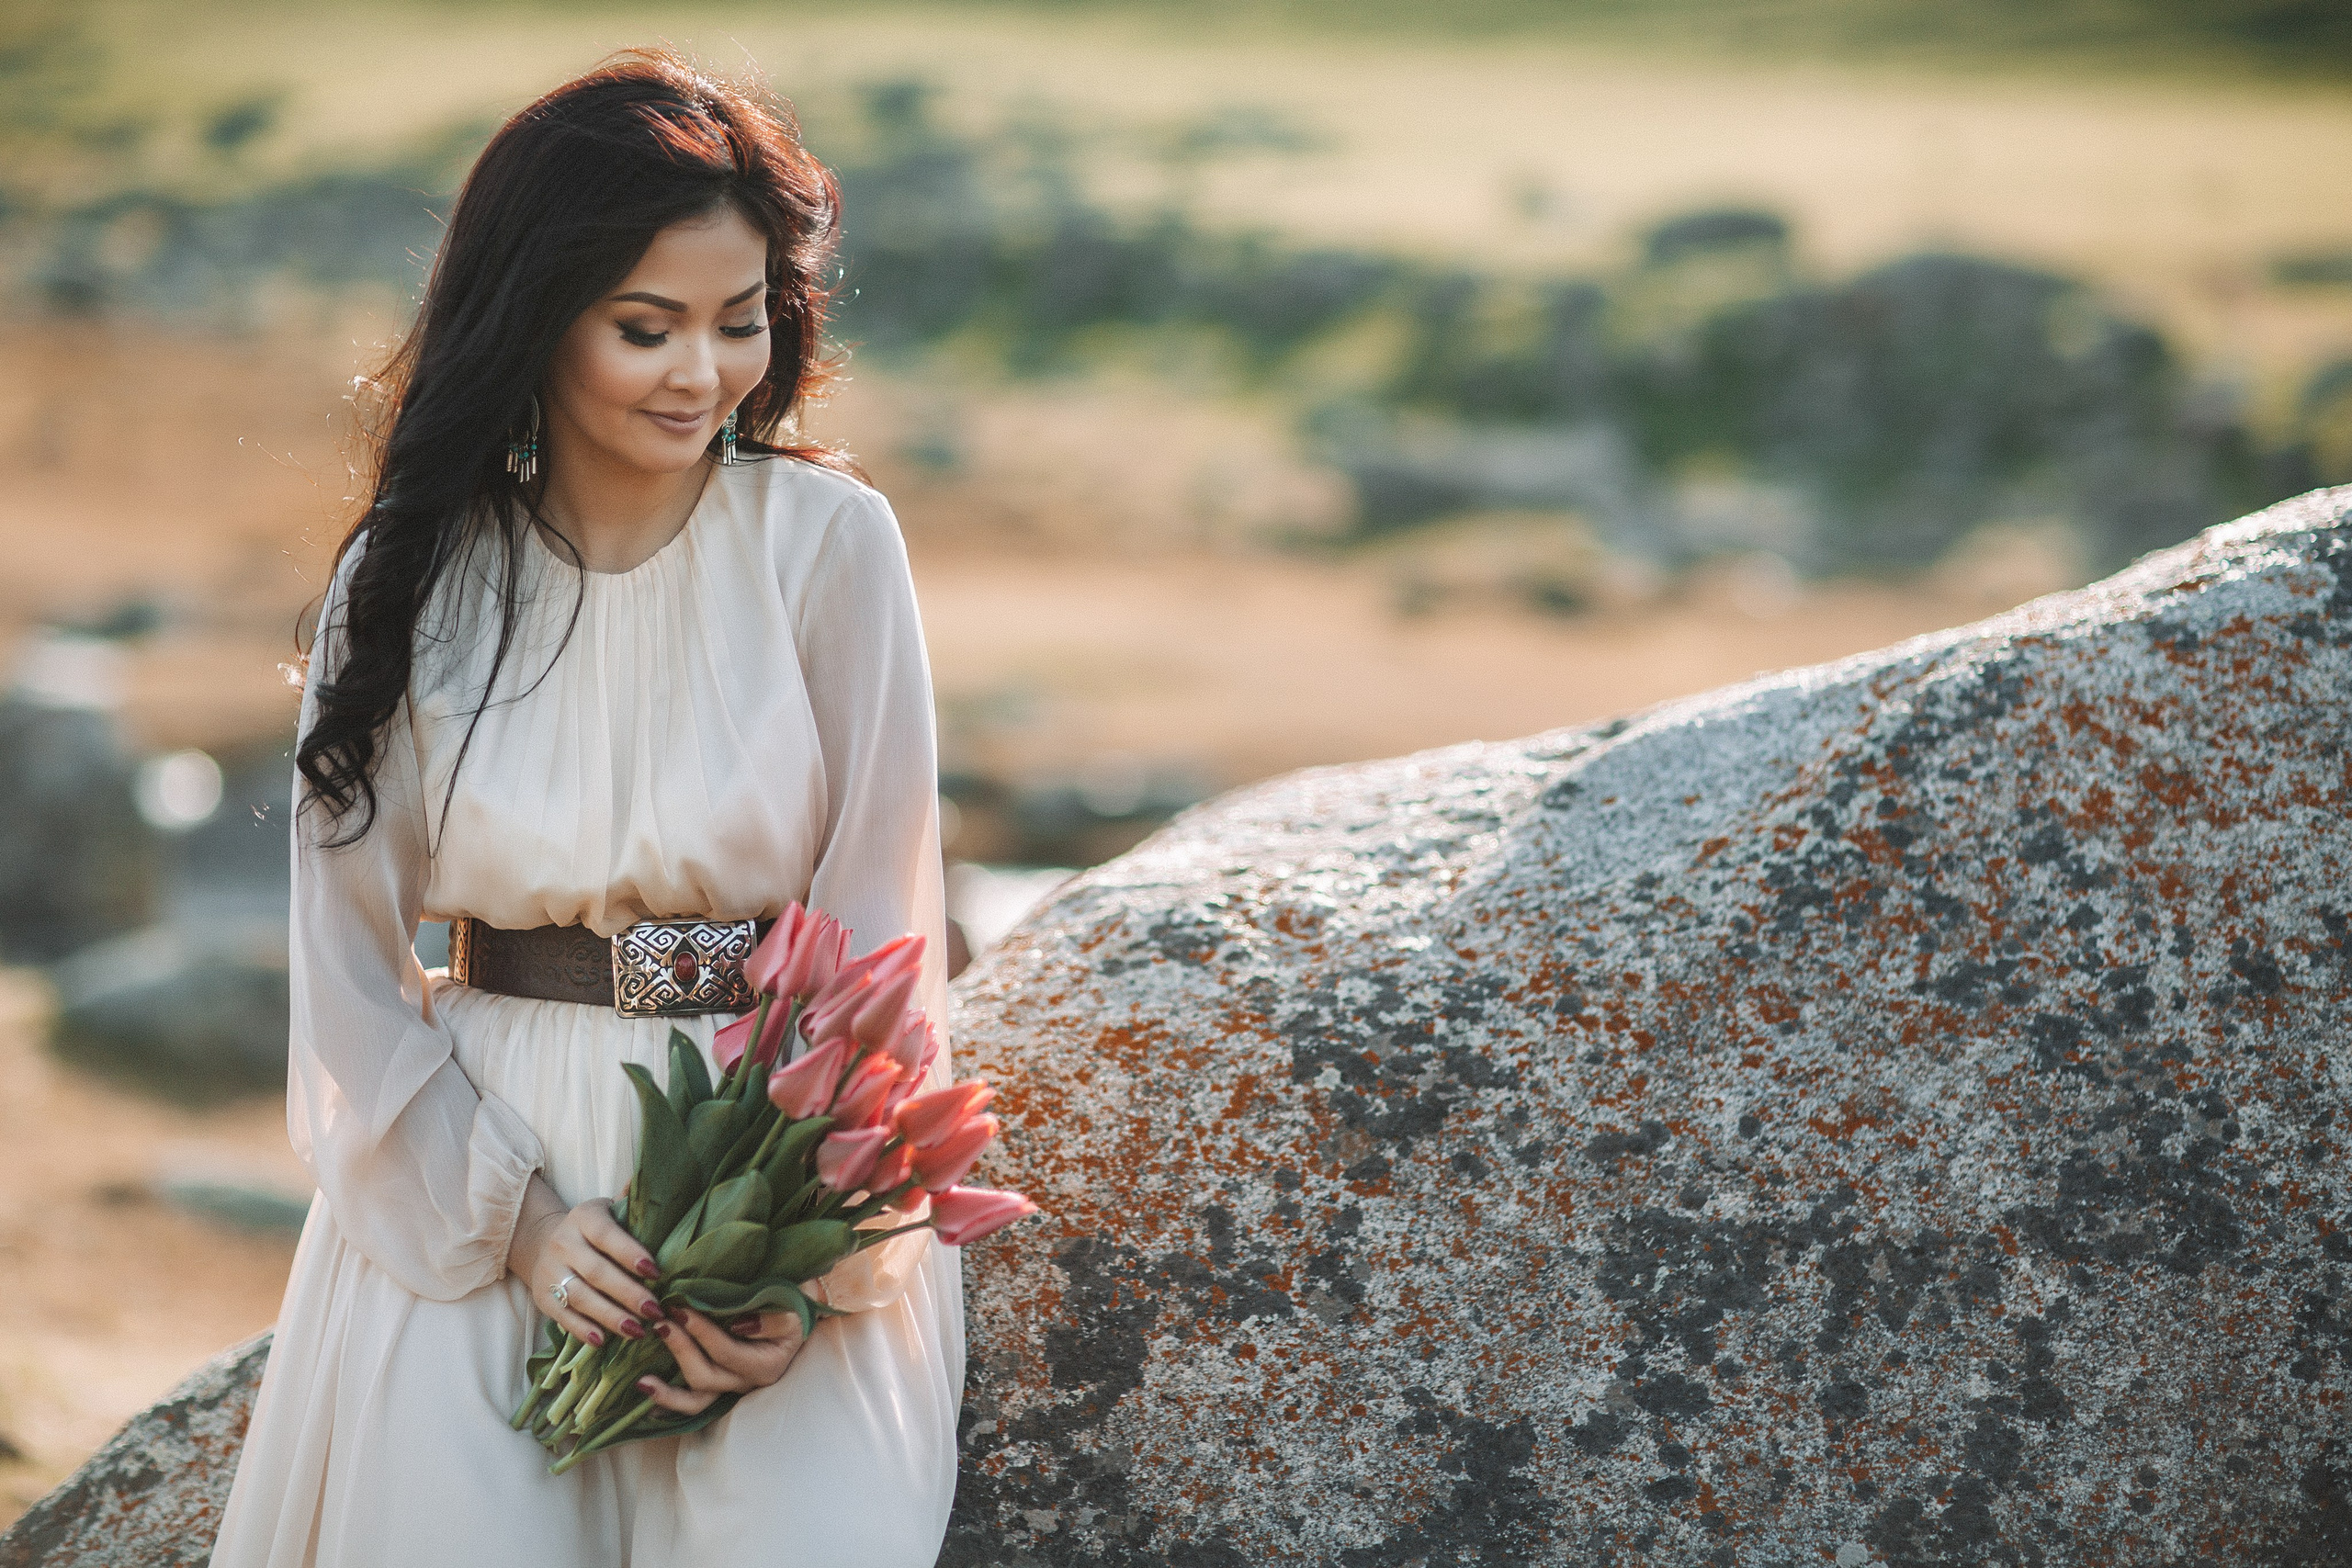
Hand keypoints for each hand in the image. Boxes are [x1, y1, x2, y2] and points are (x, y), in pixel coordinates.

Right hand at [508, 1175, 664, 1349]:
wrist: (542, 1242)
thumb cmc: (592, 1229)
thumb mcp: (608, 1209)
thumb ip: (631, 1202)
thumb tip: (657, 1181)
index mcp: (584, 1218)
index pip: (607, 1235)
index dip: (631, 1254)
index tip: (656, 1272)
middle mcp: (563, 1244)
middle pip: (597, 1272)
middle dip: (628, 1293)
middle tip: (655, 1310)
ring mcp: (550, 1272)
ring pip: (581, 1297)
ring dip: (610, 1317)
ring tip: (638, 1331)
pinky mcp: (543, 1298)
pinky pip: (563, 1316)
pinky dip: (583, 1330)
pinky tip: (603, 1340)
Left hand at [638, 1308, 808, 1414]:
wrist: (795, 1314)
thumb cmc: (792, 1307)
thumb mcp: (793, 1309)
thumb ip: (774, 1320)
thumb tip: (740, 1325)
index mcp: (767, 1365)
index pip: (727, 1353)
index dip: (702, 1333)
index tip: (681, 1307)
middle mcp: (747, 1383)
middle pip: (706, 1377)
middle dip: (680, 1350)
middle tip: (662, 1322)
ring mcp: (730, 1388)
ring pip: (696, 1402)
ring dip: (667, 1393)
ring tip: (643, 1381)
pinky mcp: (718, 1386)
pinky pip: (693, 1402)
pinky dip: (669, 1400)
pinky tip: (646, 1393)